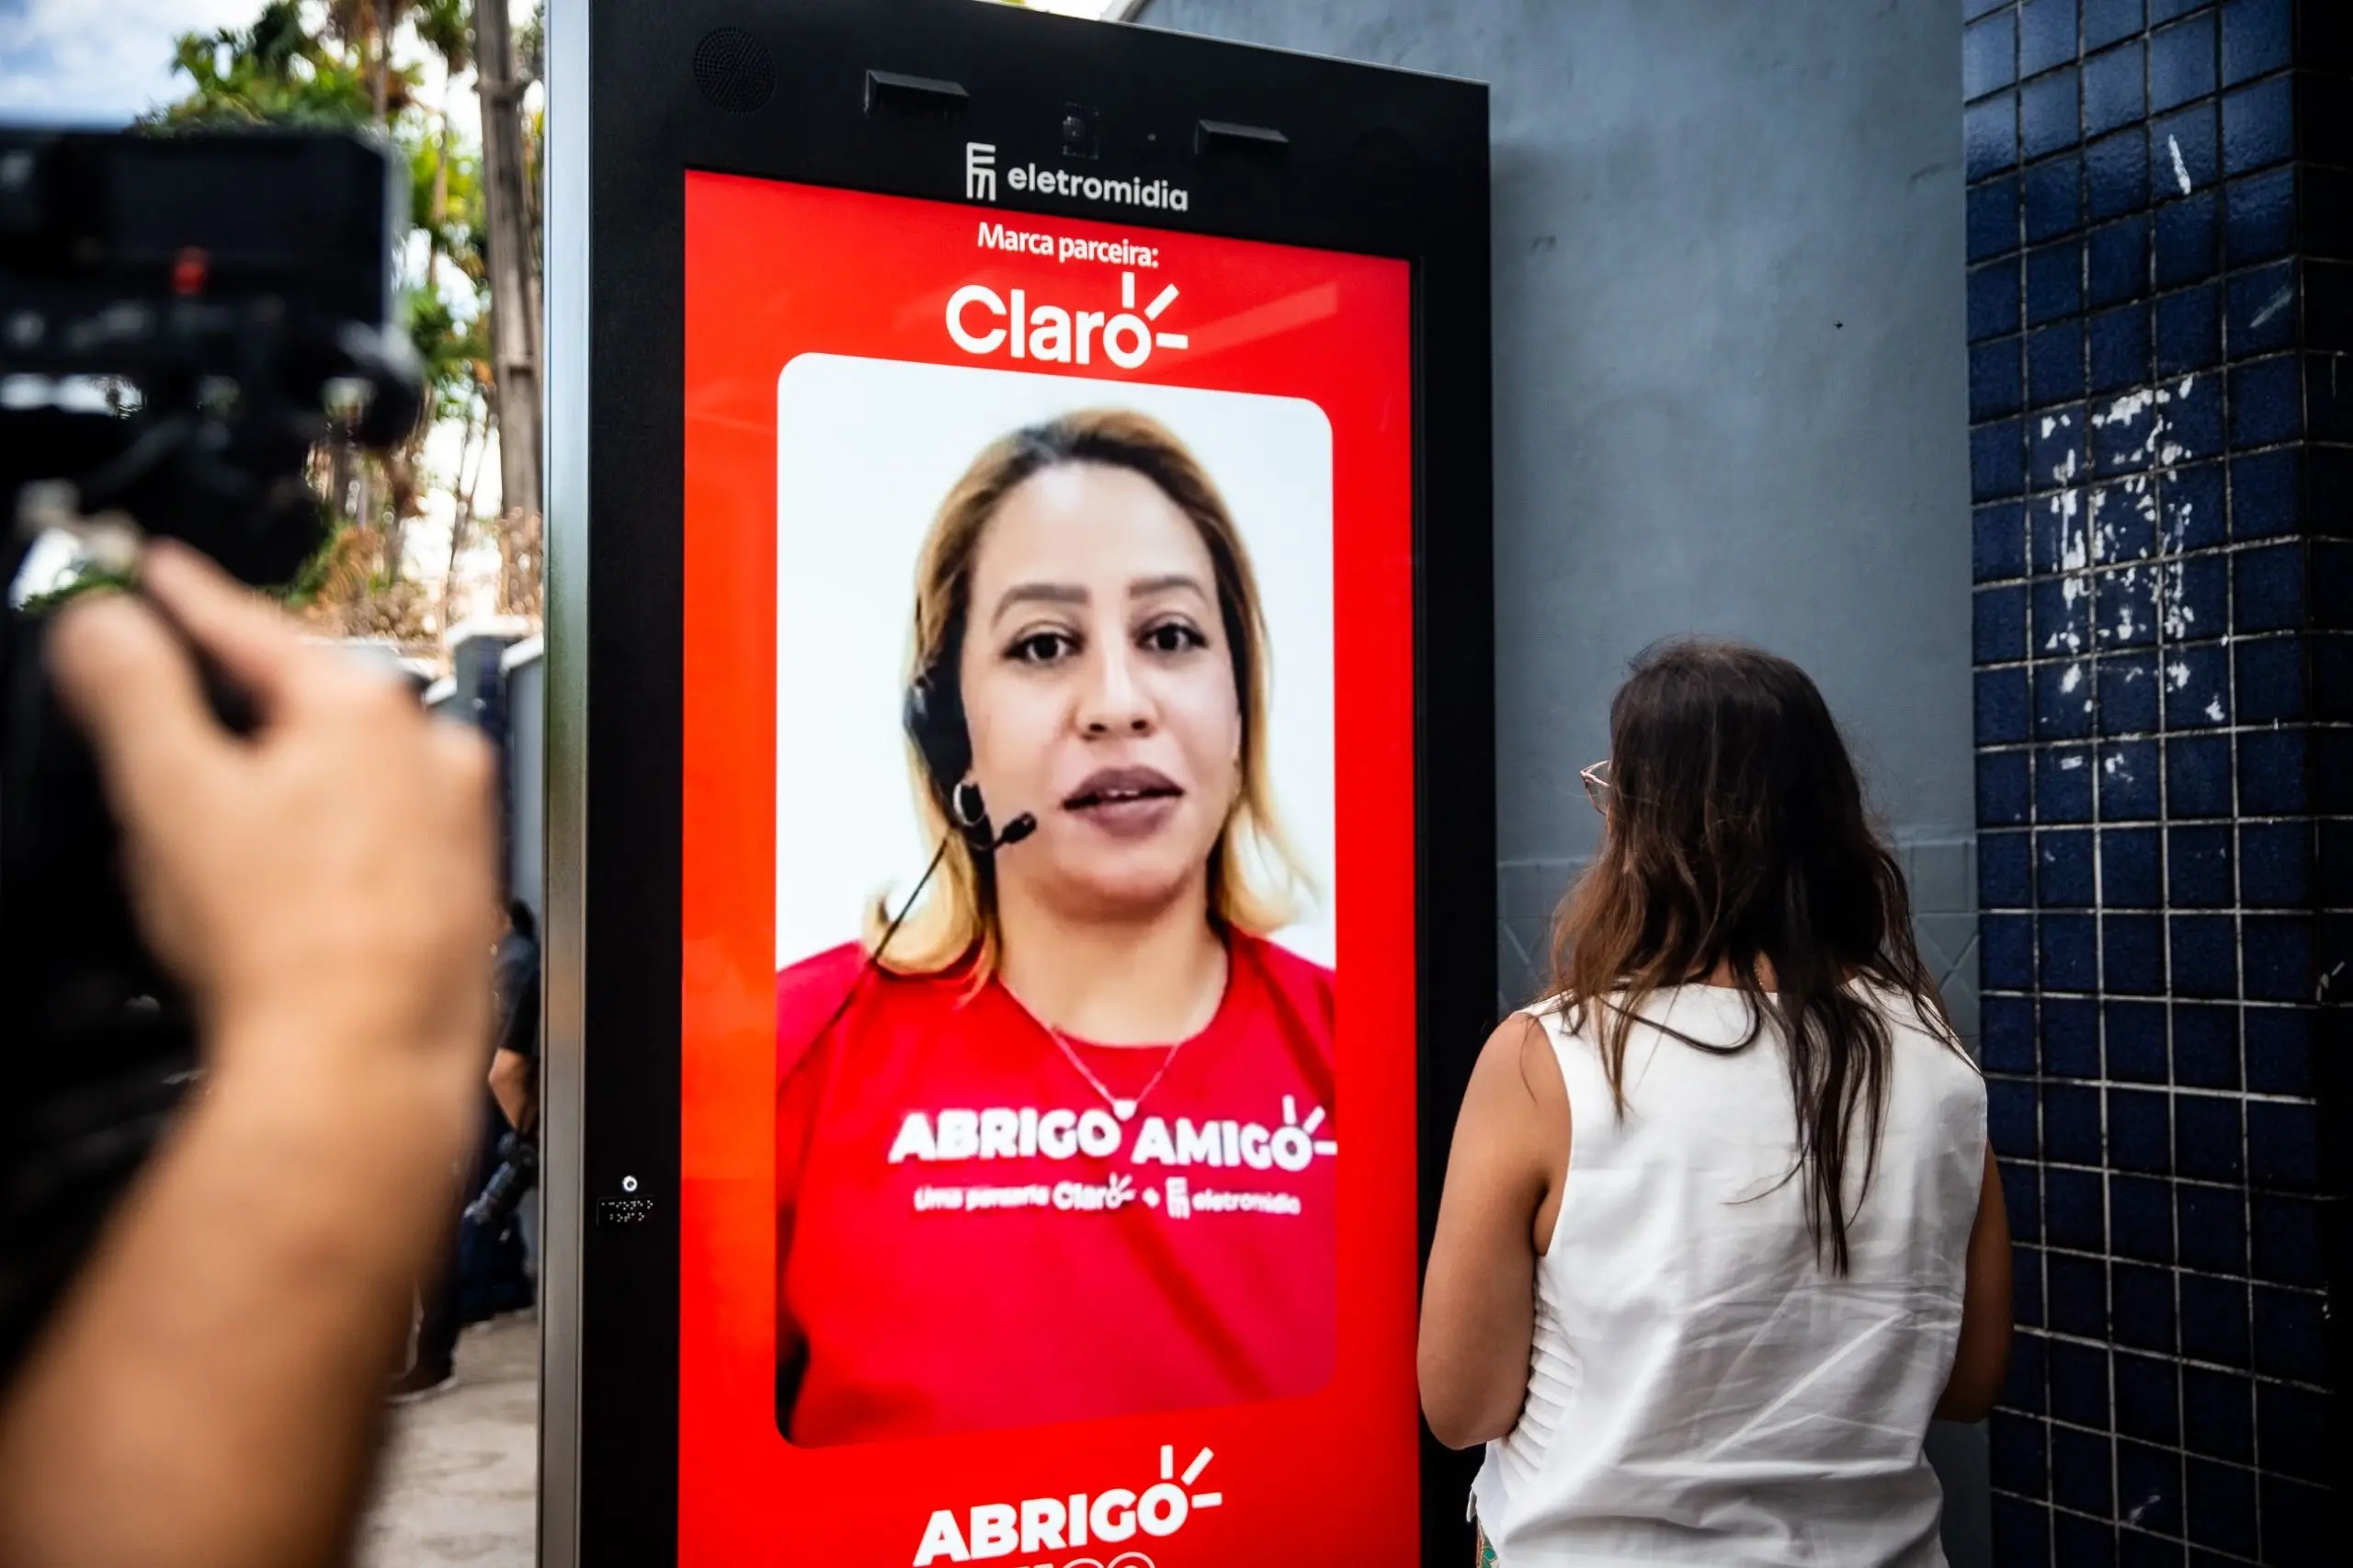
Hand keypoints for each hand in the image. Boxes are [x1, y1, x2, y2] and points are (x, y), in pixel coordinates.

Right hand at [46, 542, 496, 1147]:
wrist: (365, 1062)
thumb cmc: (289, 945)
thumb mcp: (172, 794)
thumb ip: (131, 691)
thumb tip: (103, 625)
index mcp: (366, 708)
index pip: (253, 627)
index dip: (186, 599)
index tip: (158, 576)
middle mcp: (433, 755)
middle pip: (306, 704)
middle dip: (232, 717)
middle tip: (170, 737)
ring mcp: (457, 823)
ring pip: (345, 777)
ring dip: (281, 790)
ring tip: (221, 852)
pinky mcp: (460, 889)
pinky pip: (377, 841)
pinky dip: (325, 849)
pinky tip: (284, 900)